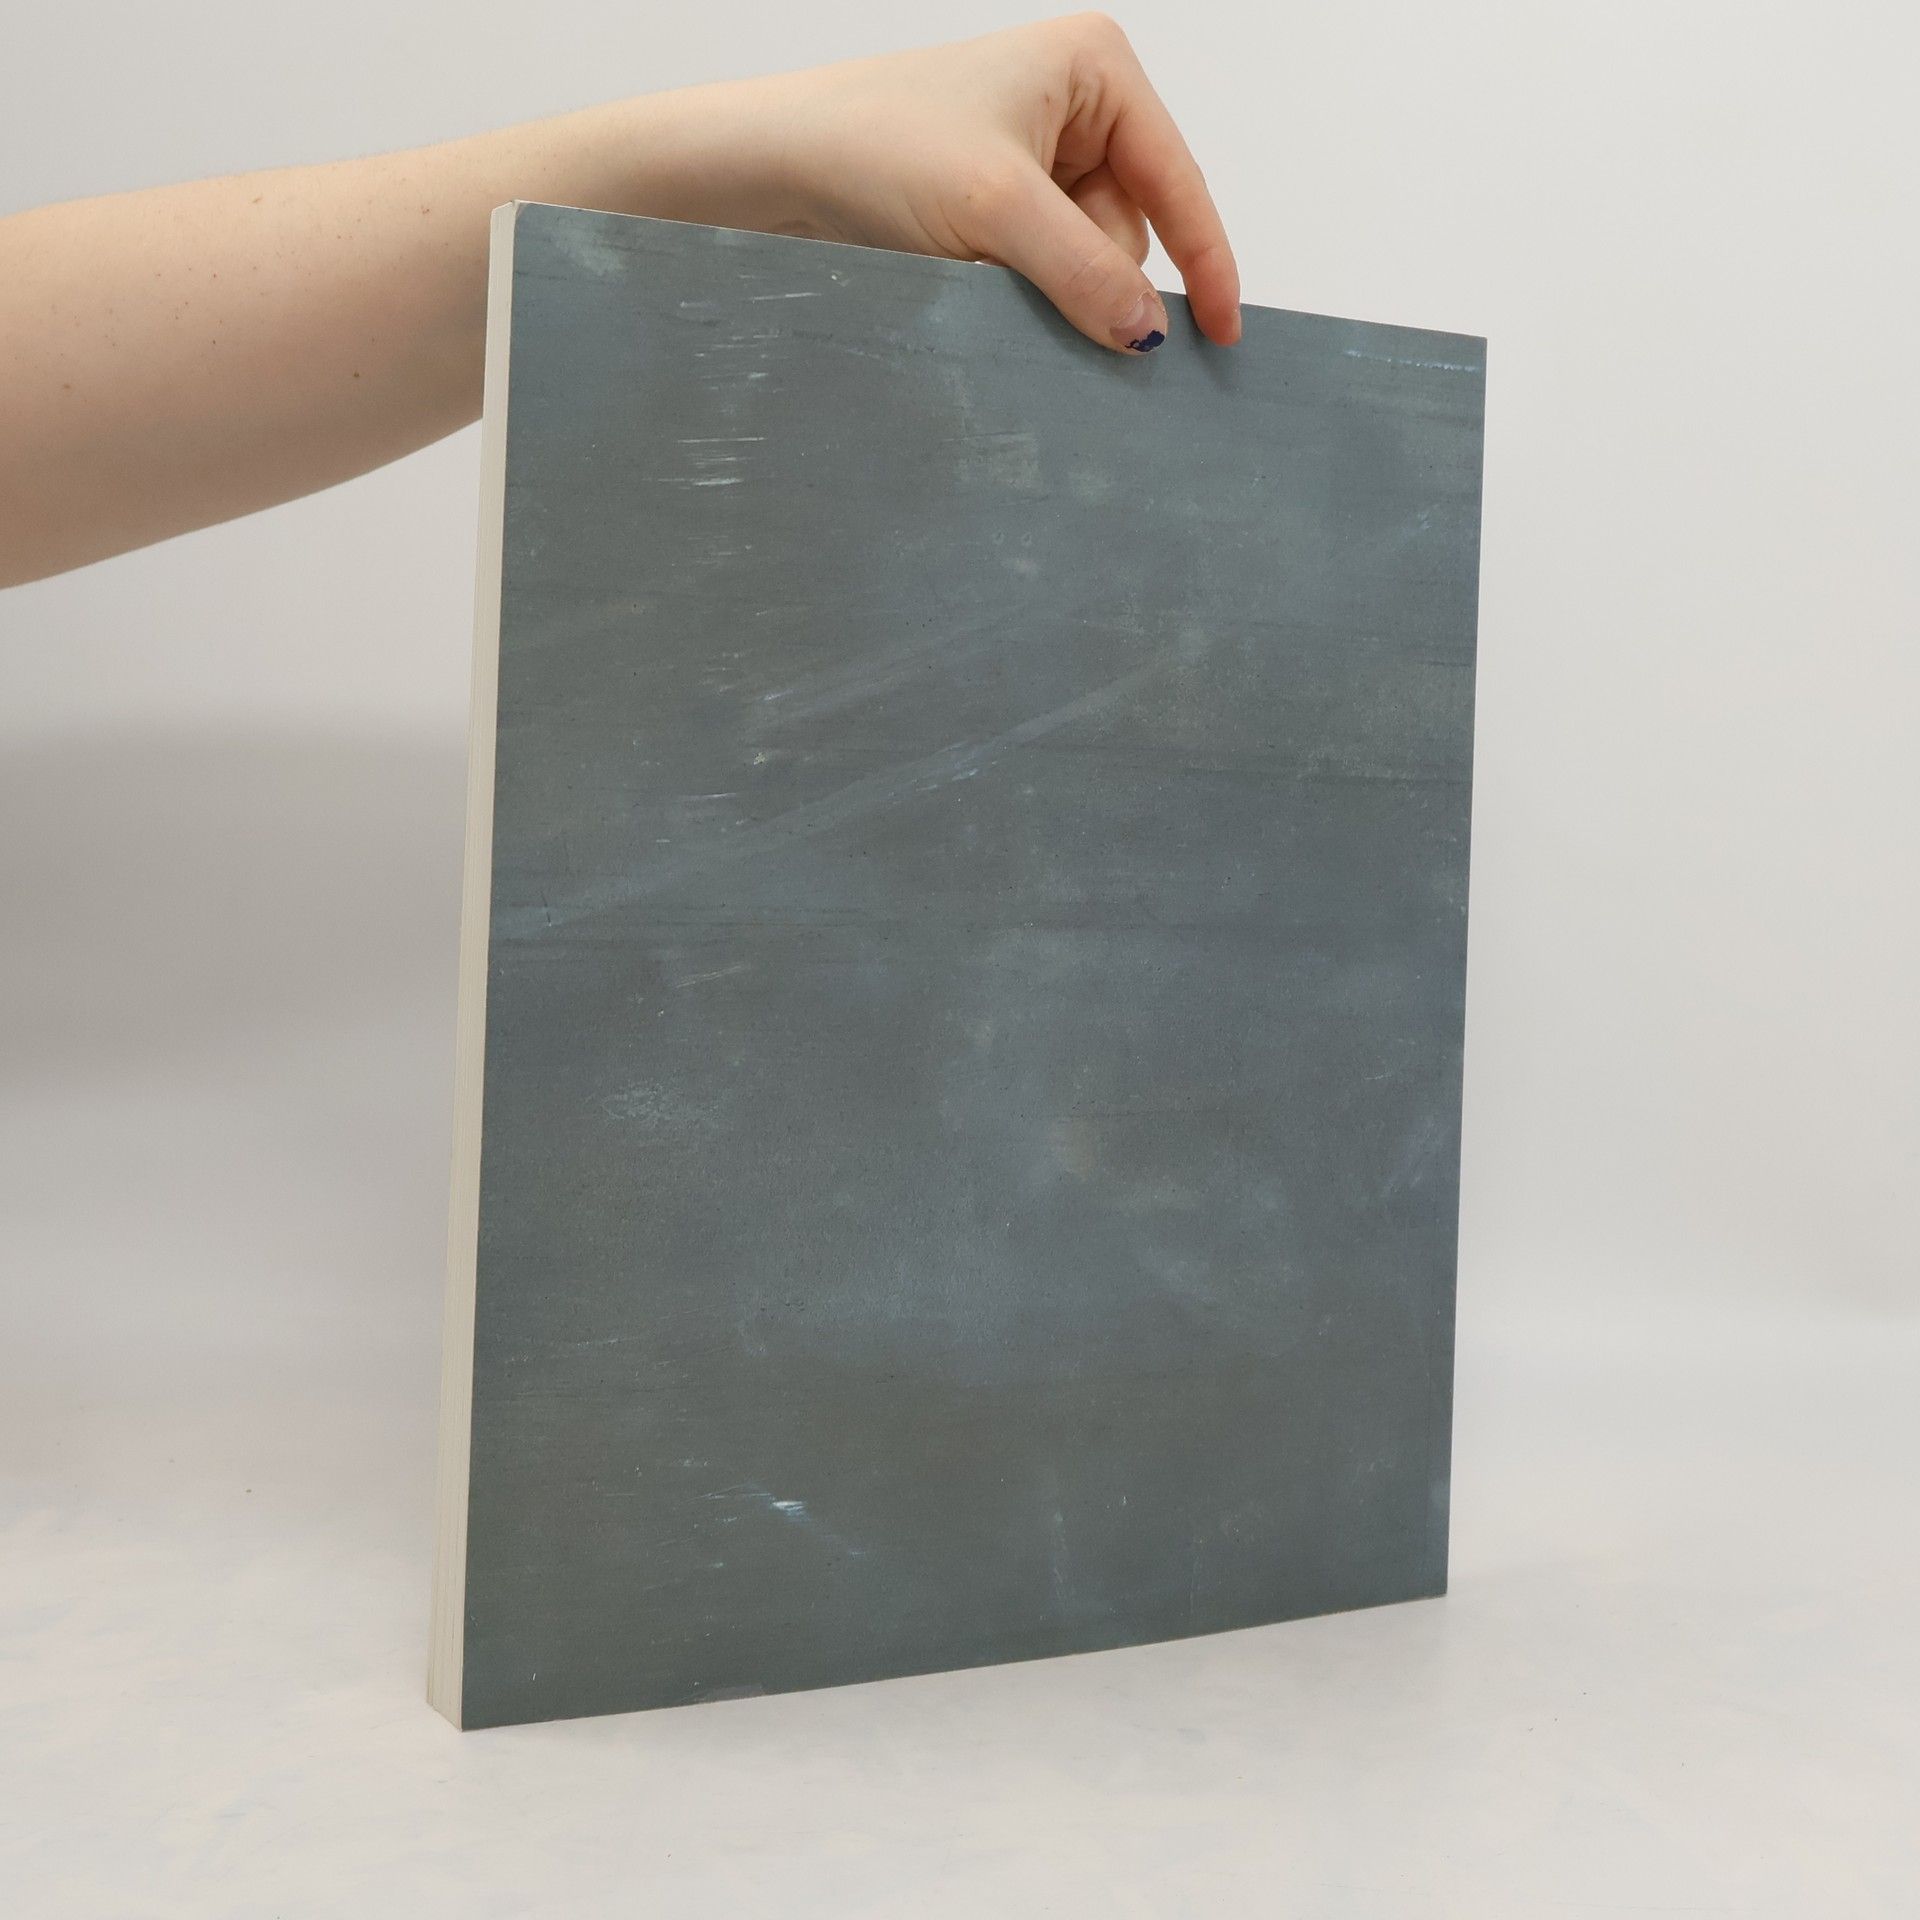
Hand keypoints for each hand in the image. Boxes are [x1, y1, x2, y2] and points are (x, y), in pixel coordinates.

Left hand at [730, 14, 1241, 354]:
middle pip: (1129, 226)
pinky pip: (1043, 269)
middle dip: (1091, 273)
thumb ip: (1085, 272)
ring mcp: (1033, 154)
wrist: (772, 166)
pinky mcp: (996, 202)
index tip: (1222, 336)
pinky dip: (1021, 292)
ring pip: (1085, 258)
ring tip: (979, 271)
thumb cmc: (874, 146)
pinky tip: (974, 281)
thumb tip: (1149, 334)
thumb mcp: (995, 211)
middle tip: (1025, 284)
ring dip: (1048, 288)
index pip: (1177, 179)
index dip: (1206, 262)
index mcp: (1094, 68)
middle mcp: (1073, 102)